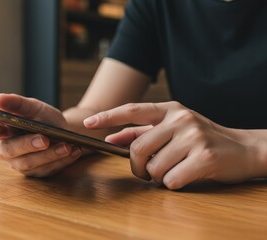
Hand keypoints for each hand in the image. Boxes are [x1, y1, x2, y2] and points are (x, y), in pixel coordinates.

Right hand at [0, 93, 81, 176]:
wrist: (62, 132)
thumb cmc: (42, 118)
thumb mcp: (34, 107)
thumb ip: (18, 104)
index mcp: (0, 129)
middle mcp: (6, 149)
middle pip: (10, 150)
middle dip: (28, 144)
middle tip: (45, 139)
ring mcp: (19, 163)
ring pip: (30, 163)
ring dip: (49, 155)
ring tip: (67, 146)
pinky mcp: (35, 172)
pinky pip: (46, 170)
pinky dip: (62, 160)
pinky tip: (73, 150)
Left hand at [84, 101, 262, 189]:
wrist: (244, 149)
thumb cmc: (202, 139)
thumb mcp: (172, 128)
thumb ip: (142, 131)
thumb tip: (112, 138)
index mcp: (170, 109)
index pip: (132, 110)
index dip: (107, 117)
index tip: (88, 124)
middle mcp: (181, 119)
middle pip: (138, 149)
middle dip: (137, 167)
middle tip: (145, 172)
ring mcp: (194, 137)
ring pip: (154, 167)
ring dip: (158, 176)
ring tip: (172, 170)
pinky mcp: (205, 157)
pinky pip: (171, 180)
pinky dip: (173, 184)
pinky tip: (185, 176)